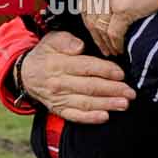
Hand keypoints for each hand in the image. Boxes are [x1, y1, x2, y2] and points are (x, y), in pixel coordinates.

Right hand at [19, 29, 134, 124]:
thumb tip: (79, 46)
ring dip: (107, 104)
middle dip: (113, 90)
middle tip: (130, 92)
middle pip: (90, 87)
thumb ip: (65, 40)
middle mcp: (59, 83)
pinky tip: (105, 117)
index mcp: (58, 64)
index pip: (86, 67)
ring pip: (86, 103)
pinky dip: (90, 118)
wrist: (27, 74)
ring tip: (124, 104)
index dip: (105, 70)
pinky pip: (75, 116)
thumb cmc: (46, 54)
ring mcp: (59, 98)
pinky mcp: (59, 110)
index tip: (121, 73)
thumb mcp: (51, 40)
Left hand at [83, 0, 157, 56]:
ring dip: (106, 42)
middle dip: (95, 34)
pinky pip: (114, 33)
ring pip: (100, 27)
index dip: (91, 19)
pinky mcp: (122, 9)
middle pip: (90, 16)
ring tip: (112, 51)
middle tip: (102, 46)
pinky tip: (121, 49)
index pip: (87, 2)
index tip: (97, 30)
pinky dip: (116, 44)